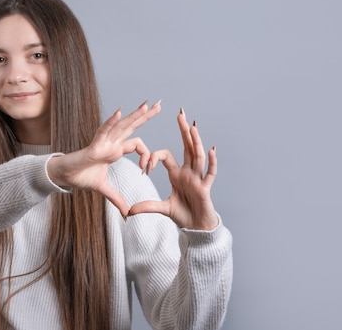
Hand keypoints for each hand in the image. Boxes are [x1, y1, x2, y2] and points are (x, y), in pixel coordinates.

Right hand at [47, 100, 161, 215]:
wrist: (64, 176)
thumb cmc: (80, 176)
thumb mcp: (103, 188)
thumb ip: (116, 198)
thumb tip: (127, 213)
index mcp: (115, 150)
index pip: (137, 143)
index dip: (146, 154)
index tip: (148, 169)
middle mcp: (111, 143)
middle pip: (131, 126)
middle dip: (146, 116)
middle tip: (159, 104)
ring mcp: (103, 143)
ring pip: (121, 126)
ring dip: (134, 116)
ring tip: (147, 105)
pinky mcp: (93, 146)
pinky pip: (103, 132)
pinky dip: (110, 122)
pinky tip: (119, 112)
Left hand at [128, 108, 218, 229]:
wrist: (198, 228)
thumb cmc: (184, 215)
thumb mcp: (163, 208)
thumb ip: (148, 206)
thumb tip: (130, 211)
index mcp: (177, 174)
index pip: (166, 156)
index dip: (154, 157)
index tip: (145, 165)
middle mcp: (188, 172)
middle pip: (186, 147)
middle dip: (184, 131)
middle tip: (181, 113)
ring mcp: (198, 179)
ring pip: (197, 156)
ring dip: (195, 141)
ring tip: (193, 127)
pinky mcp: (205, 188)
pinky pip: (209, 173)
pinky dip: (211, 162)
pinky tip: (210, 149)